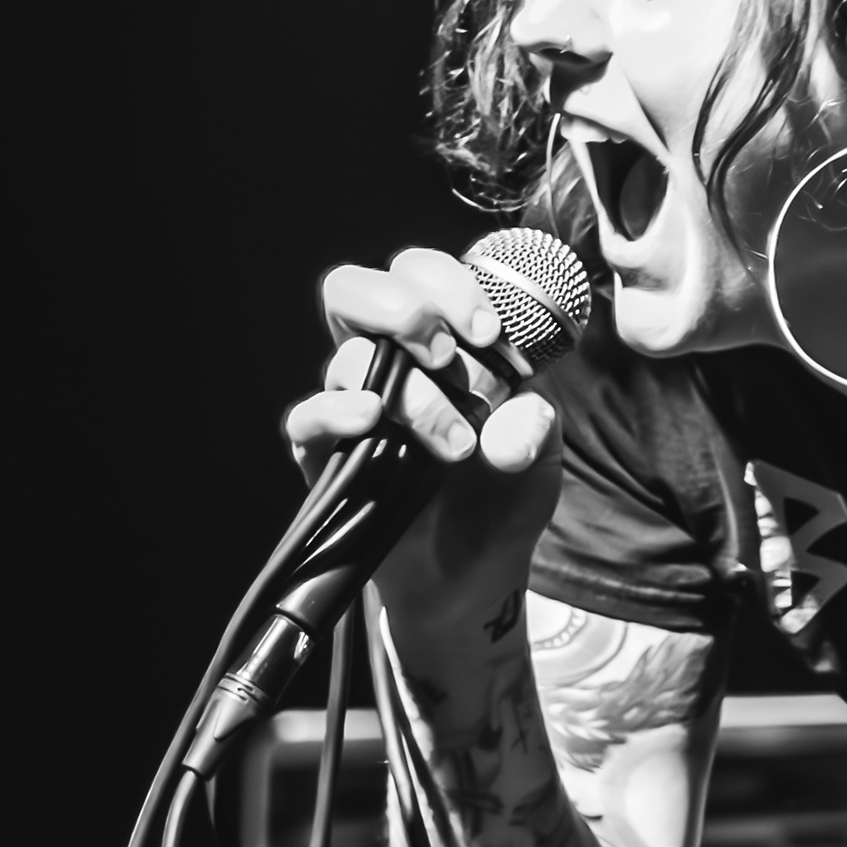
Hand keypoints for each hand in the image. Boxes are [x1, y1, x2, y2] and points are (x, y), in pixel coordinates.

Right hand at [281, 249, 565, 632]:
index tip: (490, 334)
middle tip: (449, 355)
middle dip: (404, 305)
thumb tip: (507, 430)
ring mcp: (352, 405)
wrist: (476, 574)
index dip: (451, 285)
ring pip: (345, 355)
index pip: (420, 273)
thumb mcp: (540, 451)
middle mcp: (387, 363)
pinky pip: (306, 416)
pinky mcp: (324, 454)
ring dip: (413, 394)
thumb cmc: (503, 496)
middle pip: (354, 287)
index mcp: (439, 342)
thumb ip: (535, 420)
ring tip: (457, 442)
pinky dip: (336, 411)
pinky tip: (372, 419)